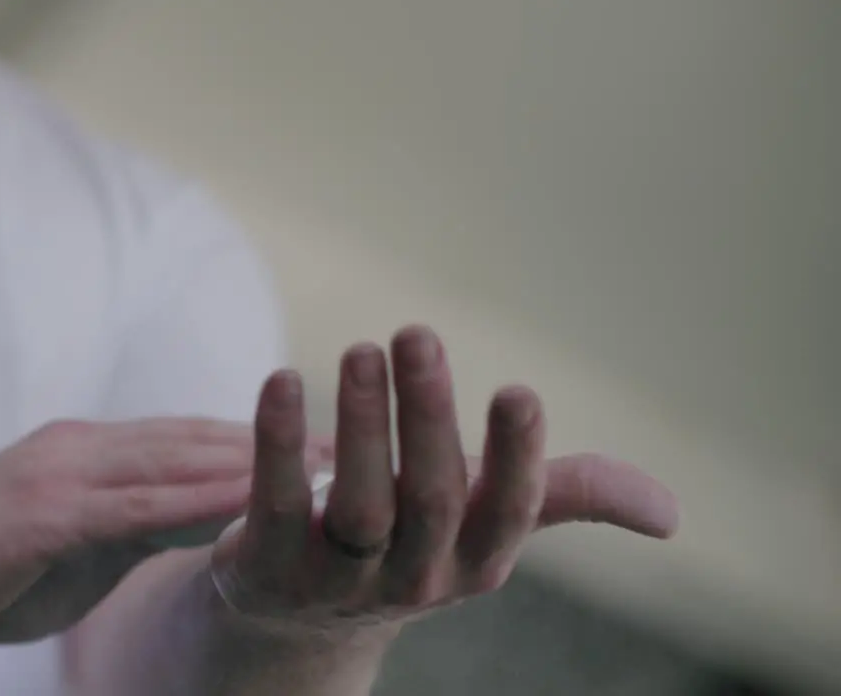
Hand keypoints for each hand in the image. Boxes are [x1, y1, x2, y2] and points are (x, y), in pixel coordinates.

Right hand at [0, 419, 327, 643]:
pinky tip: (246, 497)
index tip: (319, 442)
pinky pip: (137, 505)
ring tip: (319, 461)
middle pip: (195, 437)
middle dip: (273, 439)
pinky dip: (197, 497)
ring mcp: (66, 475)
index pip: (186, 438)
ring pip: (175, 460)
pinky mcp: (49, 514)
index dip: (254, 439)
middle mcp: (85, 448)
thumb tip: (190, 518)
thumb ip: (128, 522)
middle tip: (346, 443)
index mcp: (90, 452)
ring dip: (252, 459)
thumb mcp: (71, 540)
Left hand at [211, 325, 678, 635]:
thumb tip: (673, 514)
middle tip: (415, 332)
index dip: (516, 456)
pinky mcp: (270, 567)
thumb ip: (566, 497)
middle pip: (429, 498)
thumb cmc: (408, 538)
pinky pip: (277, 505)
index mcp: (475, 557)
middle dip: (426, 414)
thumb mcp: (484, 519)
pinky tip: (282, 379)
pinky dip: (279, 443)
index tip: (518, 390)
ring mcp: (339, 580)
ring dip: (360, 423)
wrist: (300, 612)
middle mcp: (415, 577)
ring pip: (359, 506)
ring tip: (360, 349)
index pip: (508, 511)